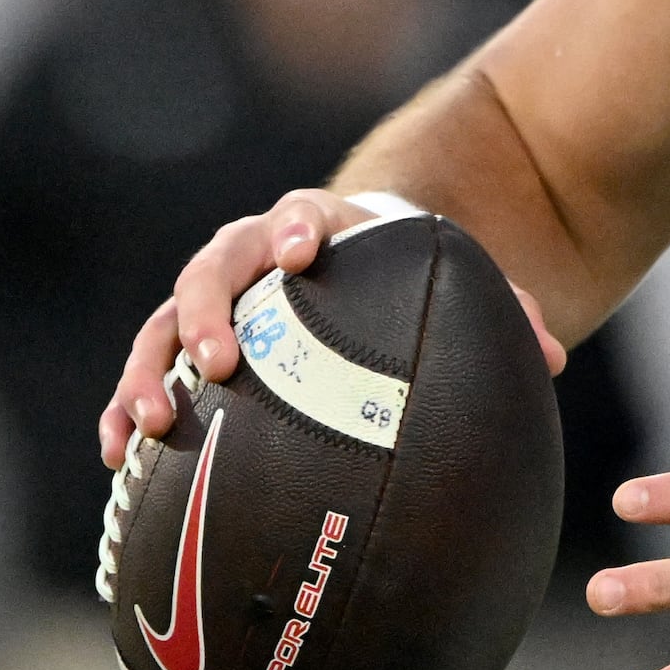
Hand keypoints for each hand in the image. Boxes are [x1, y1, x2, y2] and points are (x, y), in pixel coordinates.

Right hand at [96, 192, 565, 467]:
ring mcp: (214, 302)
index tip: (297, 251)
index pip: (299, 214)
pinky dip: (126, 409)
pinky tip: (118, 456)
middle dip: (207, 310)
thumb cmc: (403, 276)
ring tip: (151, 424)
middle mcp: (251, 256)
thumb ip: (499, 310)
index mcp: (317, 224)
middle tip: (217, 359)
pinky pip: (145, 374)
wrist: (353, 264)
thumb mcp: (447, 281)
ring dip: (150, 370)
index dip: (294, 228)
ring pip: (163, 323)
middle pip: (214, 267)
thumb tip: (552, 357)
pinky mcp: (186, 348)